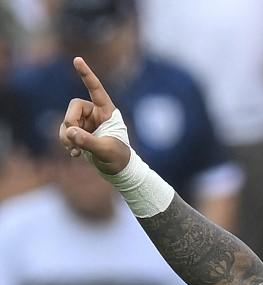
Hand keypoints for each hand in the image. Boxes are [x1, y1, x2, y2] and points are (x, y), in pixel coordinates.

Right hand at [58, 57, 129, 174]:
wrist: (119, 171)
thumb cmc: (119, 158)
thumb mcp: (105, 150)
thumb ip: (87, 141)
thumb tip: (69, 132)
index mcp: (107, 111)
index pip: (96, 89)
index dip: (86, 74)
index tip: (77, 59)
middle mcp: (95, 113)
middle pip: (73, 107)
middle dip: (70, 123)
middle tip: (73, 140)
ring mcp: (87, 122)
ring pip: (67, 121)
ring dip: (66, 136)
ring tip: (75, 151)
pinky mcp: (80, 132)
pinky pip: (66, 131)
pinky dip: (67, 142)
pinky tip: (75, 155)